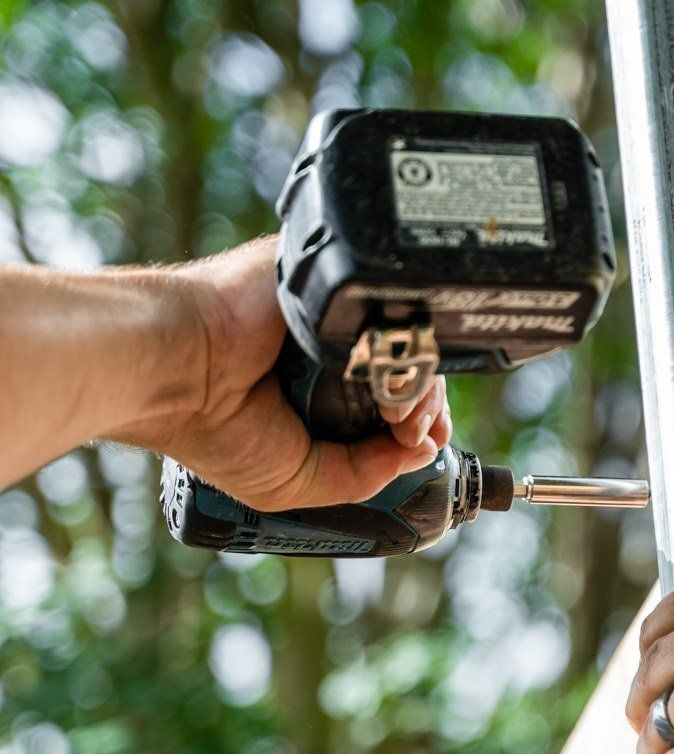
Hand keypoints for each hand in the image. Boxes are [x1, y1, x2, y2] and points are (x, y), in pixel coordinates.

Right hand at [110, 238, 451, 510]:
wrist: (168, 371)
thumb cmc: (213, 427)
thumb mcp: (297, 479)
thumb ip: (361, 474)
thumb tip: (424, 453)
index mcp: (323, 387)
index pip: (394, 395)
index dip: (420, 418)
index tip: (424, 442)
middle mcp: (330, 344)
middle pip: (408, 362)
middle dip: (426, 405)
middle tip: (416, 432)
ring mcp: (330, 308)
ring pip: (402, 333)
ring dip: (419, 379)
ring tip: (400, 415)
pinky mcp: (324, 274)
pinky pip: (378, 298)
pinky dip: (395, 337)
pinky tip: (390, 374)